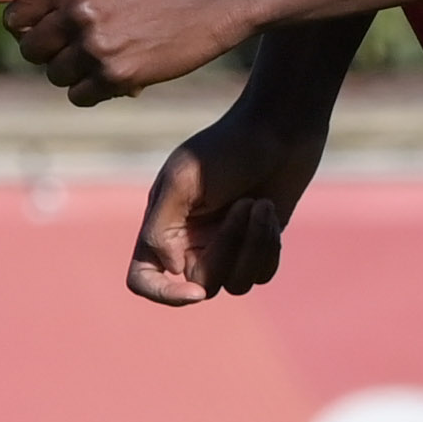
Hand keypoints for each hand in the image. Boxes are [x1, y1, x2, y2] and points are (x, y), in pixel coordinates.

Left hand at [0, 0, 254, 102]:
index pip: (14, 19)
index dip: (32, 27)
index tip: (59, 25)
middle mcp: (78, 8)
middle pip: (30, 51)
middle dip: (52, 51)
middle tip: (87, 40)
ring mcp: (98, 44)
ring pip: (55, 75)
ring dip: (76, 71)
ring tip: (109, 52)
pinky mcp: (118, 74)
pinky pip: (80, 96)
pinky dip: (95, 89)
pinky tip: (122, 69)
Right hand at [125, 111, 317, 306]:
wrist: (278, 127)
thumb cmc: (227, 147)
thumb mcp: (183, 181)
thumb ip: (161, 229)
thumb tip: (171, 270)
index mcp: (163, 226)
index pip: (144, 278)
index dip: (162, 294)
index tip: (194, 292)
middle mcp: (190, 242)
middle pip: (202, 283)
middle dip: (229, 248)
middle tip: (244, 204)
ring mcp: (226, 247)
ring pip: (236, 284)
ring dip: (253, 244)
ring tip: (259, 203)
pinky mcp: (258, 245)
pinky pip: (262, 273)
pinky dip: (268, 245)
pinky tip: (270, 208)